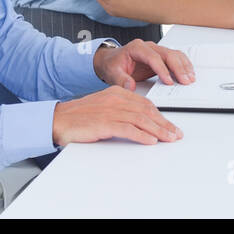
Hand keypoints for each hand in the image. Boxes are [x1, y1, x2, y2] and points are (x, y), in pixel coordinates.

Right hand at [52, 85, 181, 146]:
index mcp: (117, 92)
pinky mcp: (104, 123)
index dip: (160, 115)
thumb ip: (120, 111)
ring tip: (169, 138)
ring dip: (158, 130)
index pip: (145, 103)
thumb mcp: (104, 108)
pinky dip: (142, 135)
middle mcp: (116, 99)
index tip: (169, 124)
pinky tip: (150, 141)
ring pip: (141, 120)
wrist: (58, 120)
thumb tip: (140, 123)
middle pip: (147, 111)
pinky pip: (128, 129)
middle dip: (164, 123)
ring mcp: (111, 111)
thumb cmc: (79, 117)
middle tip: (175, 133)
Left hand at [93, 39, 194, 89]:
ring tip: (189, 79)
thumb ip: (121, 79)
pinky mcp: (161, 56)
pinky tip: (187, 73)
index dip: (162, 69)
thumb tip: (130, 86)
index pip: (153, 57)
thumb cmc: (112, 64)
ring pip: (174, 54)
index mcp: (136, 48)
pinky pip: (175, 58)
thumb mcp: (112, 73)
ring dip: (183, 66)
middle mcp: (149, 47)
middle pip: (168, 54)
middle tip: (185, 81)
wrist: (111, 60)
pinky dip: (183, 65)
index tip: (168, 81)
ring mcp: (156, 50)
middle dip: (178, 68)